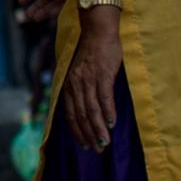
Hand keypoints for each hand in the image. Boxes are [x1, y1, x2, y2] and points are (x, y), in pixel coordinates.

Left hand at [59, 19, 122, 153]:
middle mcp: (75, 84)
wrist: (99, 31)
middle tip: (98, 150)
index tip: (84, 145)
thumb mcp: (80, 73)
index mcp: (68, 85)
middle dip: (89, 135)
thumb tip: (86, 111)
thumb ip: (80, 90)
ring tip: (105, 143)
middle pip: (81, 116)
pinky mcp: (102, 74)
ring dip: (99, 129)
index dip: (77, 131)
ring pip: (92, 110)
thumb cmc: (92, 53)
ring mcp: (88, 79)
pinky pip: (104, 97)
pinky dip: (108, 112)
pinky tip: (112, 123)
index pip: (70, 114)